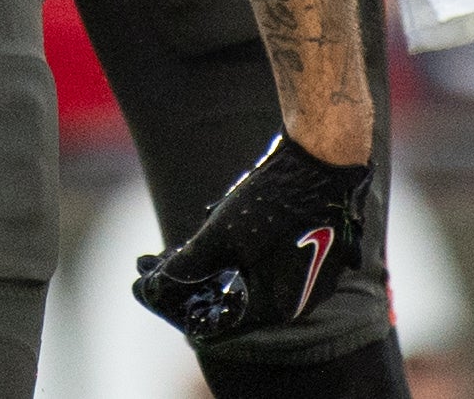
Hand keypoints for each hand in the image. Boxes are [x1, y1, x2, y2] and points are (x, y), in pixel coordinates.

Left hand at [133, 134, 375, 341]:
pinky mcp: (311, 251)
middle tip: (156, 261)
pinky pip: (264, 260)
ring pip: (246, 276)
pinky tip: (216, 230)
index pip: (217, 315)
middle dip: (190, 278)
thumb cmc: (276, 201)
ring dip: (211, 263)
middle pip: (230, 296)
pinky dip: (236, 251)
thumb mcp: (223, 234)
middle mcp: (297, 299)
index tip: (149, 282)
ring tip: (180, 245)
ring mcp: (308, 276)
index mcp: (278, 307)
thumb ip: (189, 264)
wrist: (324, 159)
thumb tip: (155, 284)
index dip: (178, 299)